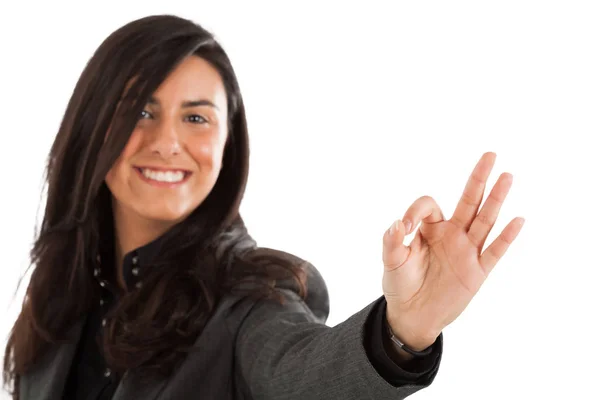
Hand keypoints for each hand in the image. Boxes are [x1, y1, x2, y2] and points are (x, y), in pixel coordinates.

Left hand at [381, 152, 524, 350]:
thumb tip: (398, 222)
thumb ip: (391, 242)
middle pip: (468, 201)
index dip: (416, 210)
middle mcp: (451, 234)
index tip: (404, 228)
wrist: (413, 315)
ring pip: (484, 220)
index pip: (430, 205)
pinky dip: (506, 238)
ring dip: (495, 200)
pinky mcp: (477, 271)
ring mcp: (466, 251)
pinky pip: (494, 251)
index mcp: (430, 228)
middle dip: (478, 179)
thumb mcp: (391, 262)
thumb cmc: (400, 285)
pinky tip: (518, 220)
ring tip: (507, 176)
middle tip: (490, 155)